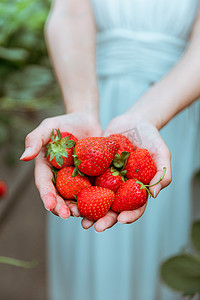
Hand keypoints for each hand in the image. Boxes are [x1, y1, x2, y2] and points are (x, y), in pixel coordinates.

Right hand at [20, 112, 101, 218]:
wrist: (87, 121)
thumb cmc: (65, 123)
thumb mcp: (48, 127)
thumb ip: (35, 140)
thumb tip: (23, 158)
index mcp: (47, 168)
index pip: (44, 184)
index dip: (46, 196)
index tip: (50, 205)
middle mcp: (61, 178)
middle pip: (60, 196)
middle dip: (62, 208)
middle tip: (68, 215)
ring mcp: (77, 180)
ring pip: (76, 198)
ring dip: (79, 208)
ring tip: (83, 214)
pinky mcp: (92, 178)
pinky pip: (94, 191)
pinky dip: (96, 200)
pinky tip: (101, 207)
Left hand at [81, 111, 171, 231]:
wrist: (133, 120)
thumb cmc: (152, 137)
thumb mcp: (162, 153)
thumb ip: (162, 173)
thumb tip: (153, 195)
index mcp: (137, 188)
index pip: (135, 207)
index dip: (129, 215)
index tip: (121, 219)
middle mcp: (121, 187)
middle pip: (113, 208)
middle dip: (105, 219)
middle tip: (96, 227)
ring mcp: (107, 178)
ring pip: (96, 198)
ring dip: (87, 210)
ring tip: (77, 216)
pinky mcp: (94, 168)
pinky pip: (86, 180)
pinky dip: (78, 189)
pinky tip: (69, 195)